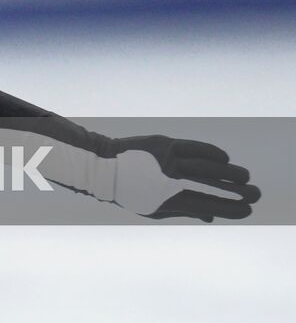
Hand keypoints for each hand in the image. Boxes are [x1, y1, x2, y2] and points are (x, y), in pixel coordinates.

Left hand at [110, 135, 259, 221]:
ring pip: (209, 164)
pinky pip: (195, 146)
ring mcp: (169, 159)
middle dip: (239, 190)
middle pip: (214, 185)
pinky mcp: (165, 143)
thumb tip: (210, 214)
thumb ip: (182, 211)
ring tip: (245, 176)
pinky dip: (212, 152)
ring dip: (231, 170)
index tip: (247, 210)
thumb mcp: (153, 210)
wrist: (103, 166)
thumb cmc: (129, 193)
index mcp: (170, 199)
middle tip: (254, 193)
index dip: (231, 209)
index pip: (210, 205)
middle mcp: (172, 178)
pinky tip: (223, 157)